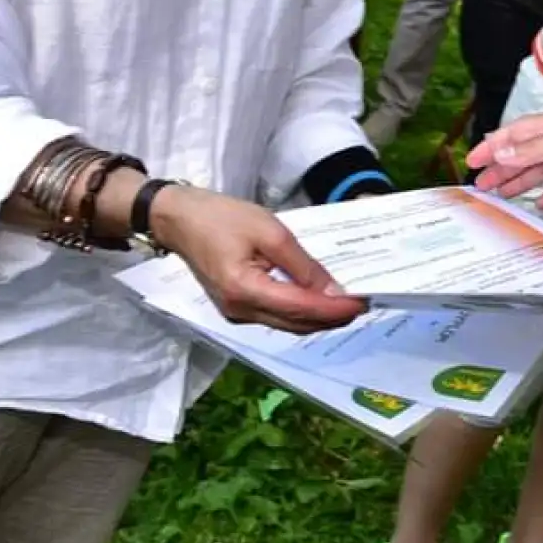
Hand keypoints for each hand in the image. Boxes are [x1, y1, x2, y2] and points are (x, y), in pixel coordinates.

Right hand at [150, 186, 365, 332]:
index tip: (364, 303)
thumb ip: (303, 265)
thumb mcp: (271, 231)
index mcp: (245, 290)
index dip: (335, 309)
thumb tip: (333, 290)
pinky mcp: (236, 308)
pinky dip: (301, 312)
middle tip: (363, 304)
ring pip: (288, 324)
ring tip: (347, 303)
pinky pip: (276, 317)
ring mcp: (236, 313)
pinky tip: (319, 300)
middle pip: (297, 324)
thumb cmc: (222, 217)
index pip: (301, 308)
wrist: (179, 219)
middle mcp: (240, 310)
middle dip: (332, 318)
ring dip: (318, 318)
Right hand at [468, 107, 542, 209]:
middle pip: (525, 154)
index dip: (493, 147)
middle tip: (482, 184)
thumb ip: (535, 149)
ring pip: (542, 171)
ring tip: (502, 195)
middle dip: (502, 168)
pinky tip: (541, 204)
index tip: (473, 160)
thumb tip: (503, 152)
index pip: (515, 134)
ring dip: (521, 182)